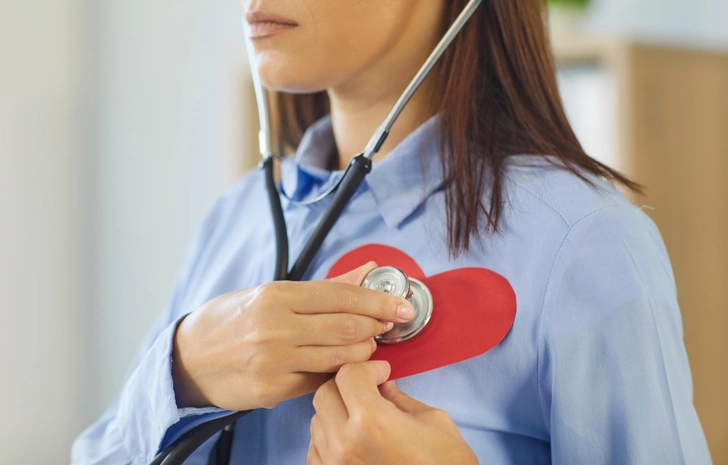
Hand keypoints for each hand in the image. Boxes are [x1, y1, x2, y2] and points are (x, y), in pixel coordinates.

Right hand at [171, 262, 415, 410]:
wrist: (189, 358)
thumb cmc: (232, 319)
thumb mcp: (272, 293)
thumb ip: (325, 286)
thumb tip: (369, 269)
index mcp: (277, 296)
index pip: (341, 295)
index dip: (378, 300)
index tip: (402, 305)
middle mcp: (275, 327)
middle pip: (346, 327)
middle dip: (377, 326)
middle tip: (391, 324)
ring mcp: (273, 361)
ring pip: (339, 358)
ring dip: (364, 353)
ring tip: (371, 345)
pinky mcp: (272, 389)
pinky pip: (320, 382)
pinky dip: (340, 374)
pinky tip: (348, 367)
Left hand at [308, 361, 477, 464]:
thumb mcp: (433, 422)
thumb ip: (401, 399)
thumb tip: (384, 386)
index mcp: (372, 421)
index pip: (348, 375)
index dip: (367, 368)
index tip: (380, 372)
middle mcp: (344, 443)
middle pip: (324, 394)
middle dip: (347, 385)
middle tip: (369, 389)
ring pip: (316, 422)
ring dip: (336, 412)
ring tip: (362, 418)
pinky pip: (316, 451)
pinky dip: (329, 440)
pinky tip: (353, 441)